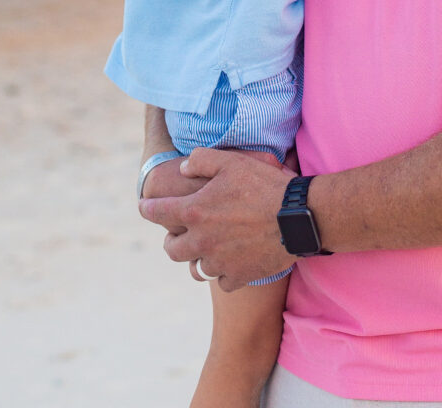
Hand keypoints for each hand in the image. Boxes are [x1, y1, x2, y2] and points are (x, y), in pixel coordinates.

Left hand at [138, 147, 293, 290]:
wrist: (297, 217)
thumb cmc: (264, 184)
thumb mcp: (231, 161)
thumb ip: (202, 160)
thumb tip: (184, 168)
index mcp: (194, 211)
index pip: (158, 213)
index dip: (147, 208)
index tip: (143, 207)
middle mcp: (201, 241)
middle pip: (172, 250)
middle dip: (171, 241)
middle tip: (176, 235)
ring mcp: (219, 262)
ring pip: (197, 268)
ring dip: (198, 258)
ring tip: (205, 250)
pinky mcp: (239, 276)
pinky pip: (222, 280)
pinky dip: (223, 272)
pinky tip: (230, 262)